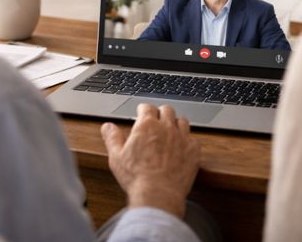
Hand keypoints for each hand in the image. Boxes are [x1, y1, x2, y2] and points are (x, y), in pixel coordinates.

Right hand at [101, 103, 200, 217]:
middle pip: (167, 110)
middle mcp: (166, 127)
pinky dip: (187, 140)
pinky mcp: (193, 150)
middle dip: (161, 112)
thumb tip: (107, 126)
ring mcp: (182, 138)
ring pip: (182, 121)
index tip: (142, 112)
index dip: (144, 109)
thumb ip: (112, 138)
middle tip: (157, 119)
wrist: (158, 194)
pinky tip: (183, 146)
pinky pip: (193, 138)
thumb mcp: (117, 156)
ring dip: (176, 123)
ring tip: (171, 130)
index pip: (147, 107)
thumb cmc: (137, 177)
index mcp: (147, 126)